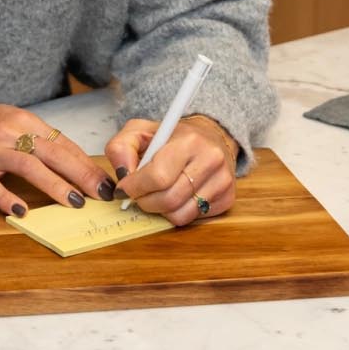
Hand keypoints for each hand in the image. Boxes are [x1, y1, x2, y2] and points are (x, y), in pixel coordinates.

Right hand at [0, 99, 114, 216]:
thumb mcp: (11, 121)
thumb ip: (39, 139)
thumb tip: (74, 161)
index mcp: (23, 121)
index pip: (62, 143)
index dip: (86, 163)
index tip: (105, 180)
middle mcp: (9, 133)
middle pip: (52, 154)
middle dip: (81, 175)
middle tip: (100, 193)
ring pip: (28, 167)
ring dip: (54, 186)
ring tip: (74, 202)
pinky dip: (8, 199)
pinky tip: (24, 211)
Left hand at [105, 115, 238, 224]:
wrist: (211, 138)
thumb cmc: (172, 137)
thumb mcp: (140, 131)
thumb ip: (121, 148)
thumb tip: (122, 175)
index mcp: (189, 141)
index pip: (158, 177)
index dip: (134, 188)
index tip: (124, 189)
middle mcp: (210, 160)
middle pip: (168, 199)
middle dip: (144, 202)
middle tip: (137, 196)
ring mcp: (222, 181)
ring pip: (180, 214)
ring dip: (160, 210)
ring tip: (156, 195)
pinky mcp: (227, 199)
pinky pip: (192, 219)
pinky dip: (176, 213)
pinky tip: (175, 196)